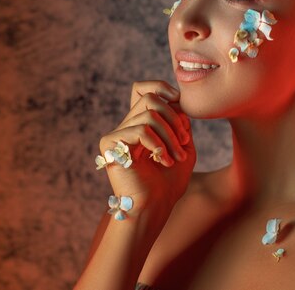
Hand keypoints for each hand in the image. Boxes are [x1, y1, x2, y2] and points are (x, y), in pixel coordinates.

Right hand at [97, 80, 195, 216]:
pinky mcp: (110, 144)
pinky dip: (158, 144)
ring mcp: (117, 134)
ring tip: (177, 157)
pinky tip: (163, 161)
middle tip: (184, 140)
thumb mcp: (183, 145)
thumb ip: (180, 121)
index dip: (161, 88)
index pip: (142, 89)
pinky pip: (140, 129)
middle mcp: (127, 126)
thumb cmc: (169, 182)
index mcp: (141, 124)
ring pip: (149, 114)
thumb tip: (176, 102)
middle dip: (173, 117)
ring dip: (170, 136)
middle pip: (150, 98)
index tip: (179, 102)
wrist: (155, 206)